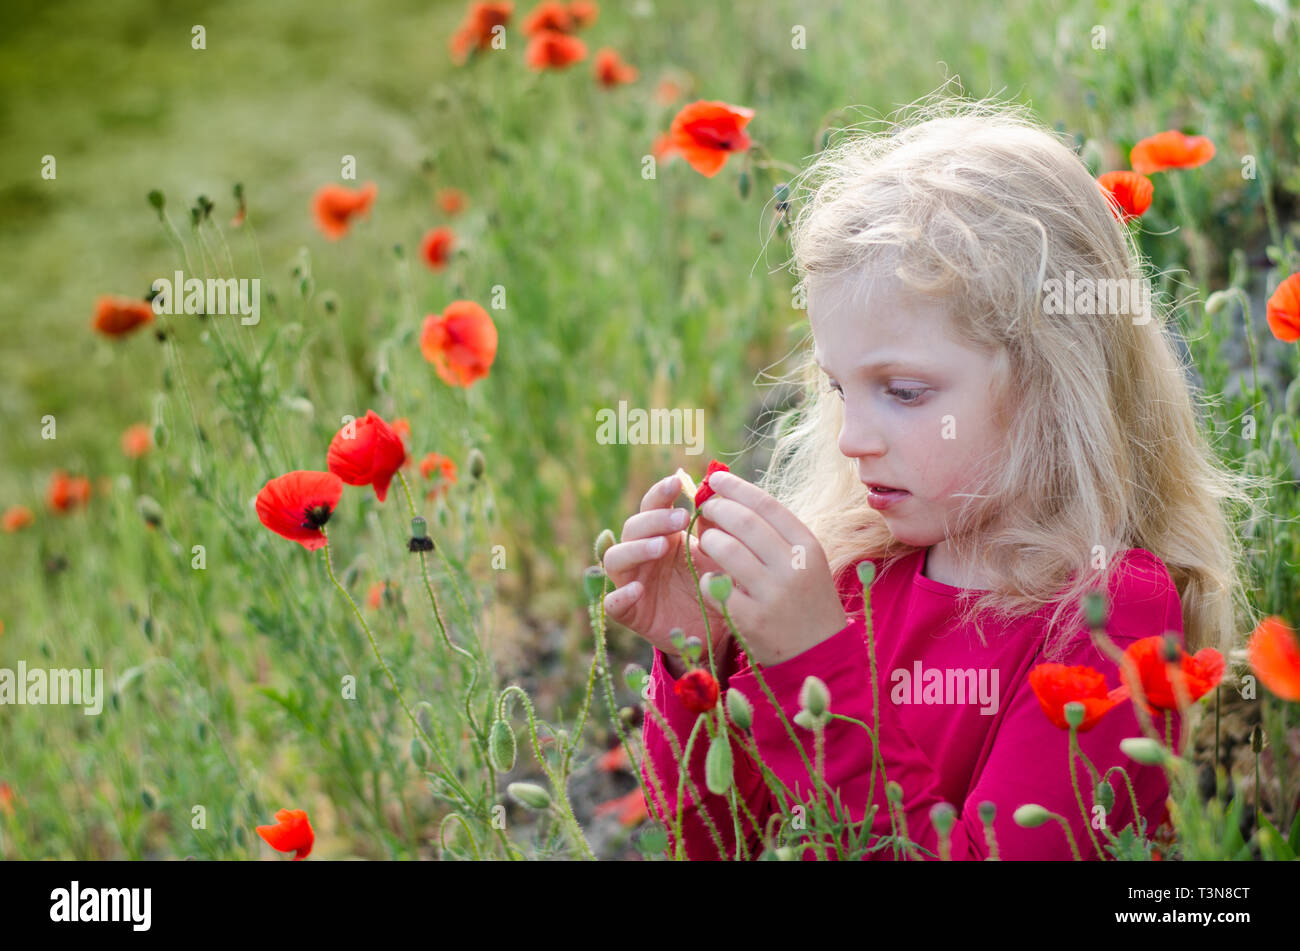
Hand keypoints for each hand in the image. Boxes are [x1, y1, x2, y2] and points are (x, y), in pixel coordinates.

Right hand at [602, 473, 733, 662]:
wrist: (715, 630)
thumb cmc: (714, 585)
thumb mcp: (720, 557)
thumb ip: (717, 531)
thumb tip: (714, 497)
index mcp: (662, 534)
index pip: (652, 506)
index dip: (660, 493)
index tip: (676, 482)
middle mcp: (641, 554)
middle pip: (632, 527)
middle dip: (654, 519)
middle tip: (681, 518)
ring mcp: (631, 582)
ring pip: (615, 558)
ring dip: (636, 548)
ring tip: (662, 546)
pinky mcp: (630, 612)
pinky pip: (613, 603)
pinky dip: (620, 595)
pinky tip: (637, 590)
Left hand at [694, 470, 848, 667]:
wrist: (819, 654)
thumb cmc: (805, 598)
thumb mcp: (802, 561)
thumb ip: (772, 533)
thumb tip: (729, 499)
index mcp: (808, 546)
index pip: (767, 505)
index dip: (737, 488)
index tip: (716, 479)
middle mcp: (794, 566)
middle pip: (745, 522)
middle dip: (719, 509)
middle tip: (706, 508)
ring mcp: (773, 594)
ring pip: (727, 550)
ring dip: (709, 540)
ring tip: (706, 541)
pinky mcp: (752, 620)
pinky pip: (715, 586)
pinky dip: (706, 578)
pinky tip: (711, 579)